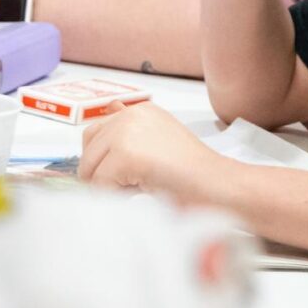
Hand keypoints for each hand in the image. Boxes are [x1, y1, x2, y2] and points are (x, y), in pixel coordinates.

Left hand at [79, 103, 234, 206]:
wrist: (219, 185)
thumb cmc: (195, 174)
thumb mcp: (158, 143)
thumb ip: (130, 134)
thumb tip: (103, 122)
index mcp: (140, 111)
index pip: (96, 134)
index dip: (103, 160)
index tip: (124, 175)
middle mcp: (131, 115)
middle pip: (88, 150)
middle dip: (100, 173)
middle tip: (130, 186)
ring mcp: (127, 133)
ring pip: (91, 169)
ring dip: (108, 186)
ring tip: (141, 188)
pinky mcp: (126, 155)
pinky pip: (101, 184)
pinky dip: (116, 196)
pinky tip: (143, 192)